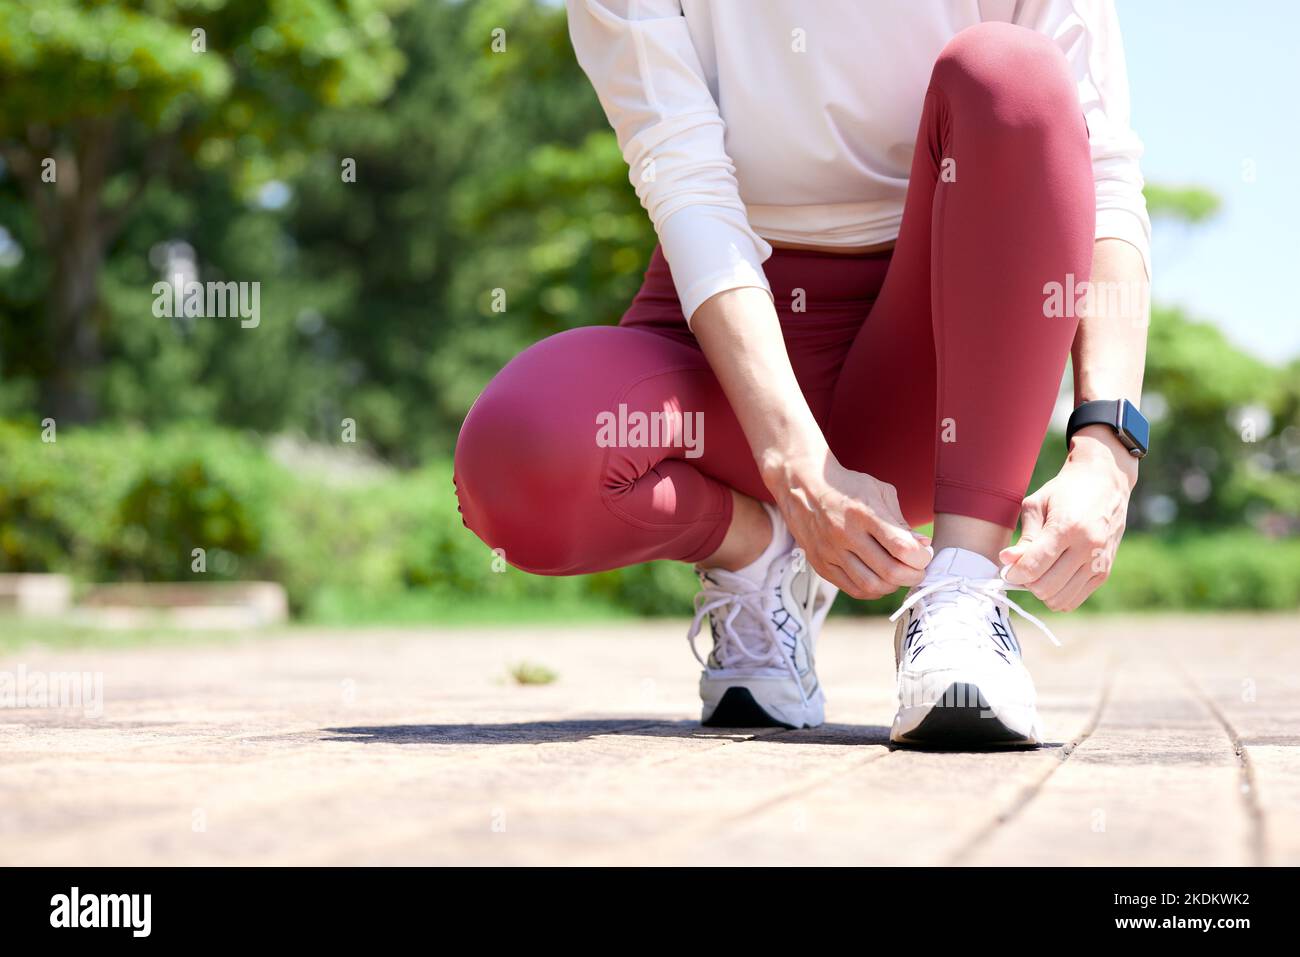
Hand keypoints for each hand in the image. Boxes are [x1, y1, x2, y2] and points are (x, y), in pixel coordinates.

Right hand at [763, 449, 931, 599]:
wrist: (802, 485)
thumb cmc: (847, 486)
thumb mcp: (878, 491)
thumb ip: (900, 520)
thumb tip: (923, 546)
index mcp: (863, 512)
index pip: (902, 547)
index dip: (921, 558)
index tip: (924, 554)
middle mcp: (845, 534)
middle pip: (890, 571)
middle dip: (913, 576)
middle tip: (918, 570)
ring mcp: (830, 551)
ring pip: (871, 586)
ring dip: (893, 586)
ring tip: (898, 575)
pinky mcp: (820, 564)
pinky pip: (852, 589)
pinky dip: (872, 590)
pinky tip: (879, 580)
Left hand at [999, 426, 1137, 610]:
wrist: (1106, 482)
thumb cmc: (1065, 491)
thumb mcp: (1037, 505)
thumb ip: (1024, 537)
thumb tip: (1006, 561)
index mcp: (1067, 528)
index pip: (1033, 567)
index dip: (1013, 573)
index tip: (1007, 569)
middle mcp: (1087, 547)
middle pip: (1044, 587)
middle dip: (1026, 582)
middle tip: (1023, 568)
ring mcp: (1098, 562)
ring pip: (1059, 599)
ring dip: (1042, 591)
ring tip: (1039, 572)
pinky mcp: (1104, 572)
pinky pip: (1074, 600)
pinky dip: (1058, 595)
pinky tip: (1053, 577)